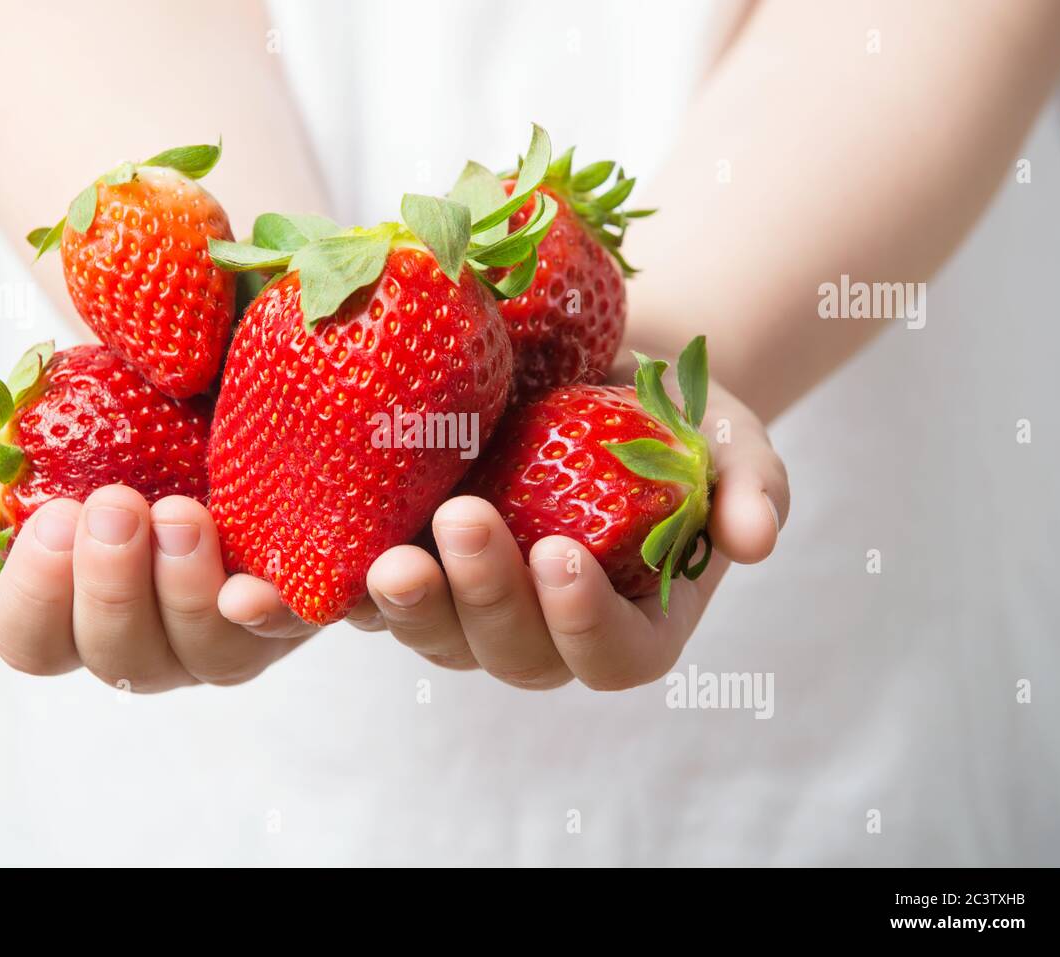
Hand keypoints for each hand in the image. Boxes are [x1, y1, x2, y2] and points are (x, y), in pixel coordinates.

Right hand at [0, 408, 328, 690]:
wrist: (247, 374)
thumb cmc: (146, 406)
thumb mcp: (66, 402)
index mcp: (82, 600)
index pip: (33, 642)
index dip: (35, 596)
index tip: (52, 517)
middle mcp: (158, 632)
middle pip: (119, 660)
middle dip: (110, 590)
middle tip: (117, 506)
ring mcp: (236, 628)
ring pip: (206, 657)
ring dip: (186, 593)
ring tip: (184, 513)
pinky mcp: (308, 605)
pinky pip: (307, 631)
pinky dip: (292, 611)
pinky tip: (277, 580)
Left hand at [358, 377, 788, 690]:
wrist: (585, 365)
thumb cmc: (667, 413)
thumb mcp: (724, 437)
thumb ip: (750, 485)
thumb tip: (758, 540)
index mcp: (630, 619)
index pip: (613, 655)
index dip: (585, 623)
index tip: (562, 554)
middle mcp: (544, 628)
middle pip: (511, 652)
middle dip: (485, 597)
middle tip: (464, 522)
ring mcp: (471, 604)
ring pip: (435, 634)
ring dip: (407, 606)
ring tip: (388, 554)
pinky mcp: (413, 564)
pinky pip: (367, 597)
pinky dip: (332, 594)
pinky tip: (301, 572)